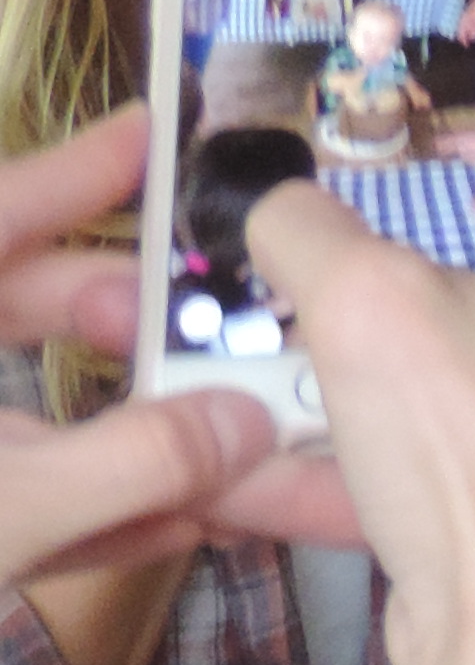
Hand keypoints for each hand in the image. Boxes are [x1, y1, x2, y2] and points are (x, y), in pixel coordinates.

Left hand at [0, 109, 358, 576]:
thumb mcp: (10, 507)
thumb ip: (134, 464)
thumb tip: (246, 427)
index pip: (1, 215)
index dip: (80, 172)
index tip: (163, 138)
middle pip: (38, 315)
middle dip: (150, 332)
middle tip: (234, 336)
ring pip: (53, 425)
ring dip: (155, 447)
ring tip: (259, 452)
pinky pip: (44, 502)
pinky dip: (112, 513)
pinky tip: (194, 526)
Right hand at [245, 0, 474, 664]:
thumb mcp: (373, 311)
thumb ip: (307, 229)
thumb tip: (271, 208)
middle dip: (428, 105)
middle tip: (368, 25)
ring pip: (446, 280)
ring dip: (357, 257)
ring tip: (275, 203)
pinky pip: (410, 395)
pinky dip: (337, 391)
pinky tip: (261, 401)